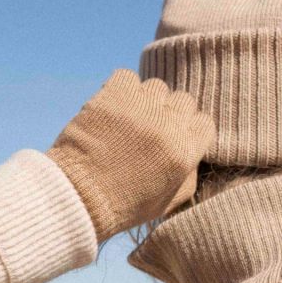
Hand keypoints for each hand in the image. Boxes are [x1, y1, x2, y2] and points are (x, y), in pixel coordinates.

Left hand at [47, 69, 215, 242]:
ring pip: (156, 87)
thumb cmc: (123, 205)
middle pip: (183, 100)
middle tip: (150, 129)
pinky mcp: (113, 96)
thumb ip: (189, 175)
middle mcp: (168, 124)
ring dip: (145, 101)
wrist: (78, 198)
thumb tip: (192, 153)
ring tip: (129, 119)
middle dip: (169, 114)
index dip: (189, 130)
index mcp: (185, 151)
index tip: (174, 137)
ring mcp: (141, 107)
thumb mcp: (168, 202)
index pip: (204, 122)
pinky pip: (127, 77)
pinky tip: (113, 108)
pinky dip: (121, 89)